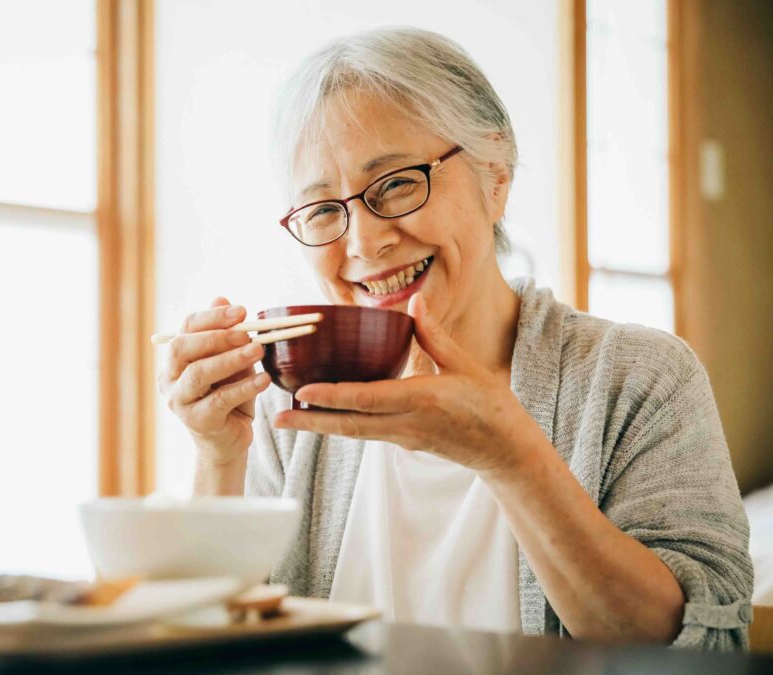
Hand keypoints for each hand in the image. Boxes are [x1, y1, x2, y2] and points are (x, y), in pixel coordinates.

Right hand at [158, 297, 272, 466]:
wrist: (229, 440)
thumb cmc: (230, 396)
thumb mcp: (231, 362)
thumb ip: (227, 335)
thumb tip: (222, 297)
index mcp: (175, 359)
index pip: (185, 328)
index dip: (212, 316)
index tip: (242, 311)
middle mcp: (169, 378)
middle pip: (182, 348)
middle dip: (216, 336)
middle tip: (247, 332)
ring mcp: (179, 402)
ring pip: (199, 374)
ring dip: (230, 359)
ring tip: (258, 349)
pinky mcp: (197, 421)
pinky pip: (220, 400)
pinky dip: (244, 387)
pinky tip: (263, 379)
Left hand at [273, 293, 541, 476]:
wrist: (506, 451)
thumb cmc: (490, 405)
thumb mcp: (464, 364)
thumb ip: (433, 335)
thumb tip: (412, 301)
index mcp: (422, 400)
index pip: (368, 399)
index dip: (333, 397)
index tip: (303, 392)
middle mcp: (406, 423)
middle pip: (349, 425)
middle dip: (310, 423)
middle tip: (276, 419)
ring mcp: (402, 438)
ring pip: (353, 433)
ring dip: (319, 426)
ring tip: (288, 419)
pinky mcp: (403, 444)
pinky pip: (365, 433)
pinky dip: (341, 425)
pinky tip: (322, 417)